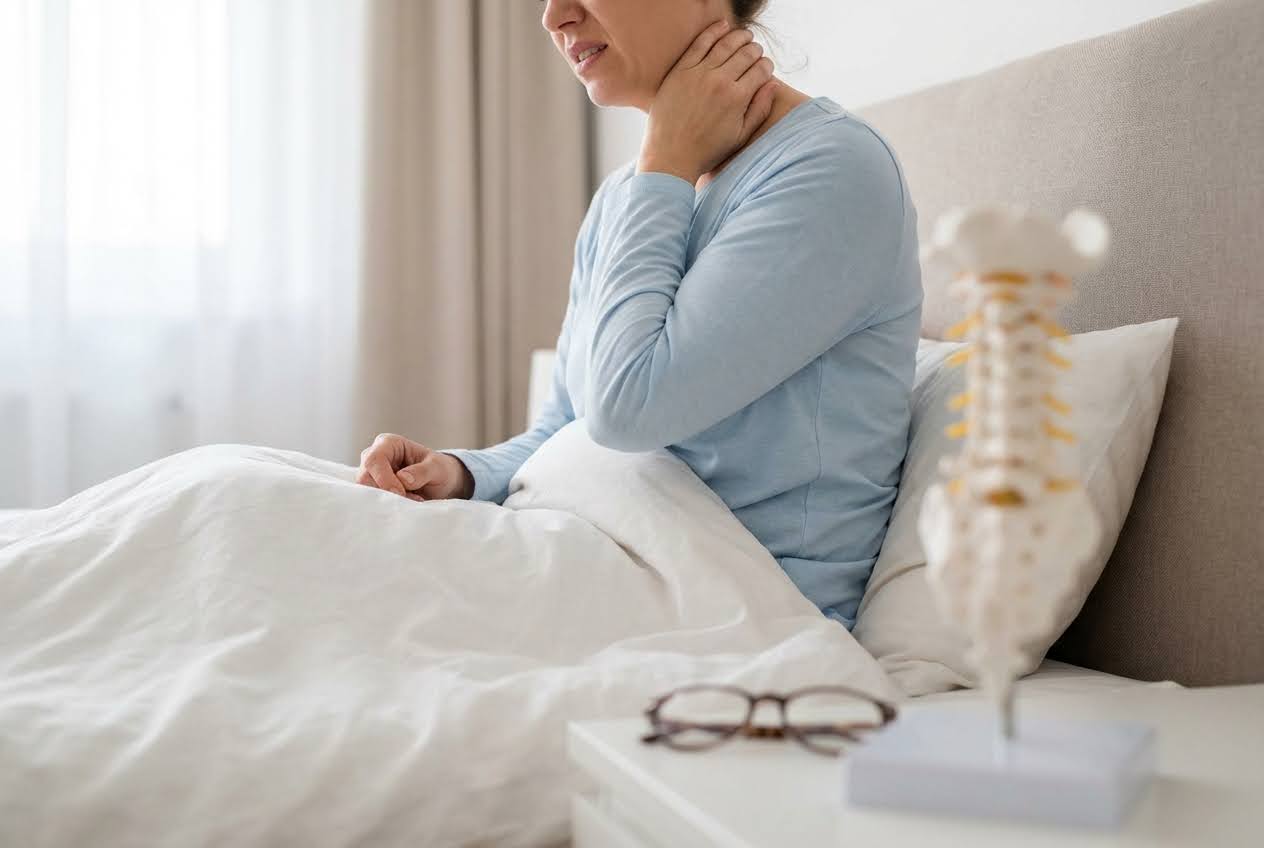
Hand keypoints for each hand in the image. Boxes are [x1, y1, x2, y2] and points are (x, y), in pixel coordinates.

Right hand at [356, 433, 474, 500]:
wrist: (439, 483)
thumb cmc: (438, 470)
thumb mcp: (437, 468)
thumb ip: (422, 471)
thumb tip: (403, 478)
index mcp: (389, 443)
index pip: (374, 459)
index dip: (384, 478)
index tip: (400, 492)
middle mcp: (374, 456)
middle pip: (364, 477)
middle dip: (386, 492)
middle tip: (411, 498)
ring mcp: (371, 474)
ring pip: (366, 492)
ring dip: (389, 500)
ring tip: (413, 499)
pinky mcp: (373, 489)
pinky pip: (372, 501)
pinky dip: (388, 505)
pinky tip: (405, 504)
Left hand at [637, 19, 777, 185]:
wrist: (671, 157)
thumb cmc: (707, 151)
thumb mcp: (740, 136)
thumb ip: (759, 109)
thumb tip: (773, 84)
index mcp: (738, 98)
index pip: (761, 70)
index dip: (767, 66)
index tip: (765, 68)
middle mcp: (720, 82)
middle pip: (746, 54)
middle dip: (755, 50)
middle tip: (756, 51)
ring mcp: (699, 74)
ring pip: (725, 44)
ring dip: (739, 36)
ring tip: (745, 36)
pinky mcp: (680, 71)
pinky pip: (700, 43)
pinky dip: (714, 31)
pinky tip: (723, 26)